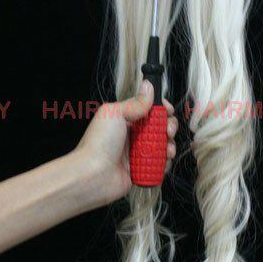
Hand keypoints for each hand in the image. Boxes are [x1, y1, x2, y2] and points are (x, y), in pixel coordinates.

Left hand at [74, 81, 177, 205]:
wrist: (93, 175)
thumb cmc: (99, 142)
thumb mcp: (115, 113)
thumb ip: (135, 102)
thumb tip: (148, 86)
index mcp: (125, 119)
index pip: (150, 110)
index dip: (162, 109)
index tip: (168, 110)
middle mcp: (132, 136)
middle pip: (160, 127)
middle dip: (169, 127)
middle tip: (168, 131)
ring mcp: (138, 153)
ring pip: (163, 146)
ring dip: (169, 146)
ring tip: (167, 150)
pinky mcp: (142, 170)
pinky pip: (160, 164)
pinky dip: (165, 163)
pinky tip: (163, 161)